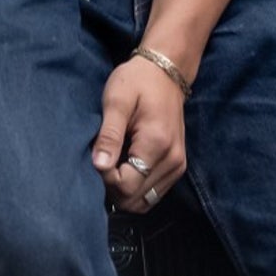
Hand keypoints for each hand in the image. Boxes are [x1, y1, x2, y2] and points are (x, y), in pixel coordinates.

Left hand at [92, 55, 188, 214]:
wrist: (166, 74)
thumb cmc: (137, 82)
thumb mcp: (116, 101)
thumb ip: (109, 135)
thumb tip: (99, 166)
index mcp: (157, 144)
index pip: (126, 186)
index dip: (106, 179)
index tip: (98, 158)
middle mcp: (173, 161)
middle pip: (135, 199)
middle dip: (113, 188)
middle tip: (103, 162)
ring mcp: (177, 167)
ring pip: (144, 202)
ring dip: (124, 191)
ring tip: (113, 165)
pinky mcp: (177, 168)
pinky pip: (152, 194)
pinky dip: (136, 189)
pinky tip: (125, 168)